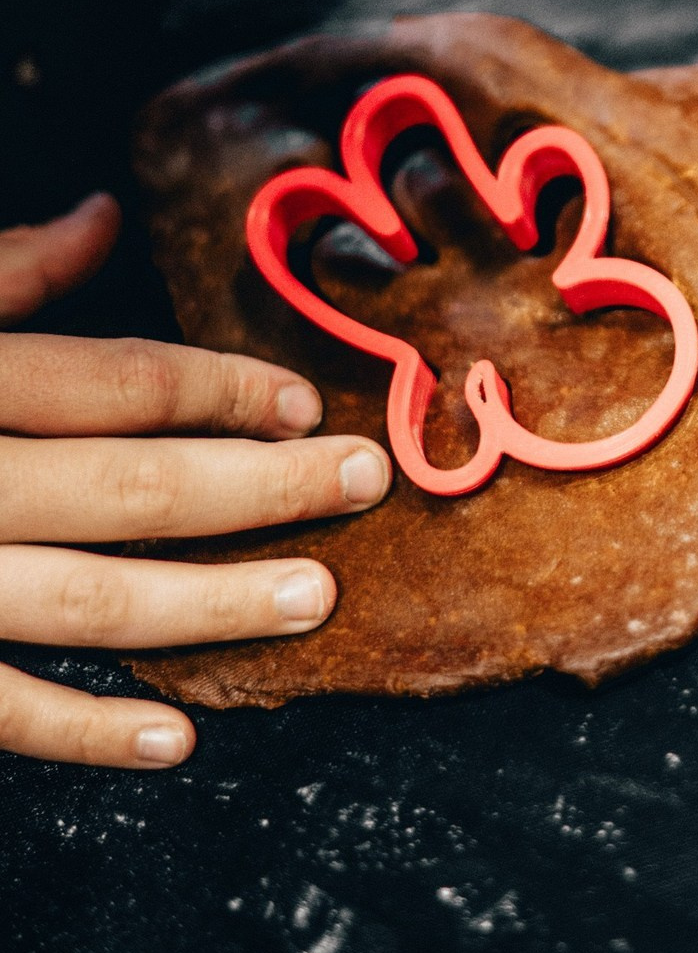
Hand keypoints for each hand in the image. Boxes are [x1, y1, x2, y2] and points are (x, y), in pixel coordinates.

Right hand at [0, 193, 390, 768]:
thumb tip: (101, 214)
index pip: (117, 381)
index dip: (221, 388)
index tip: (303, 399)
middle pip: (132, 485)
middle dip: (260, 486)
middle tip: (362, 480)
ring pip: (84, 598)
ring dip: (209, 605)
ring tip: (314, 599)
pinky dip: (81, 730)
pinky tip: (174, 738)